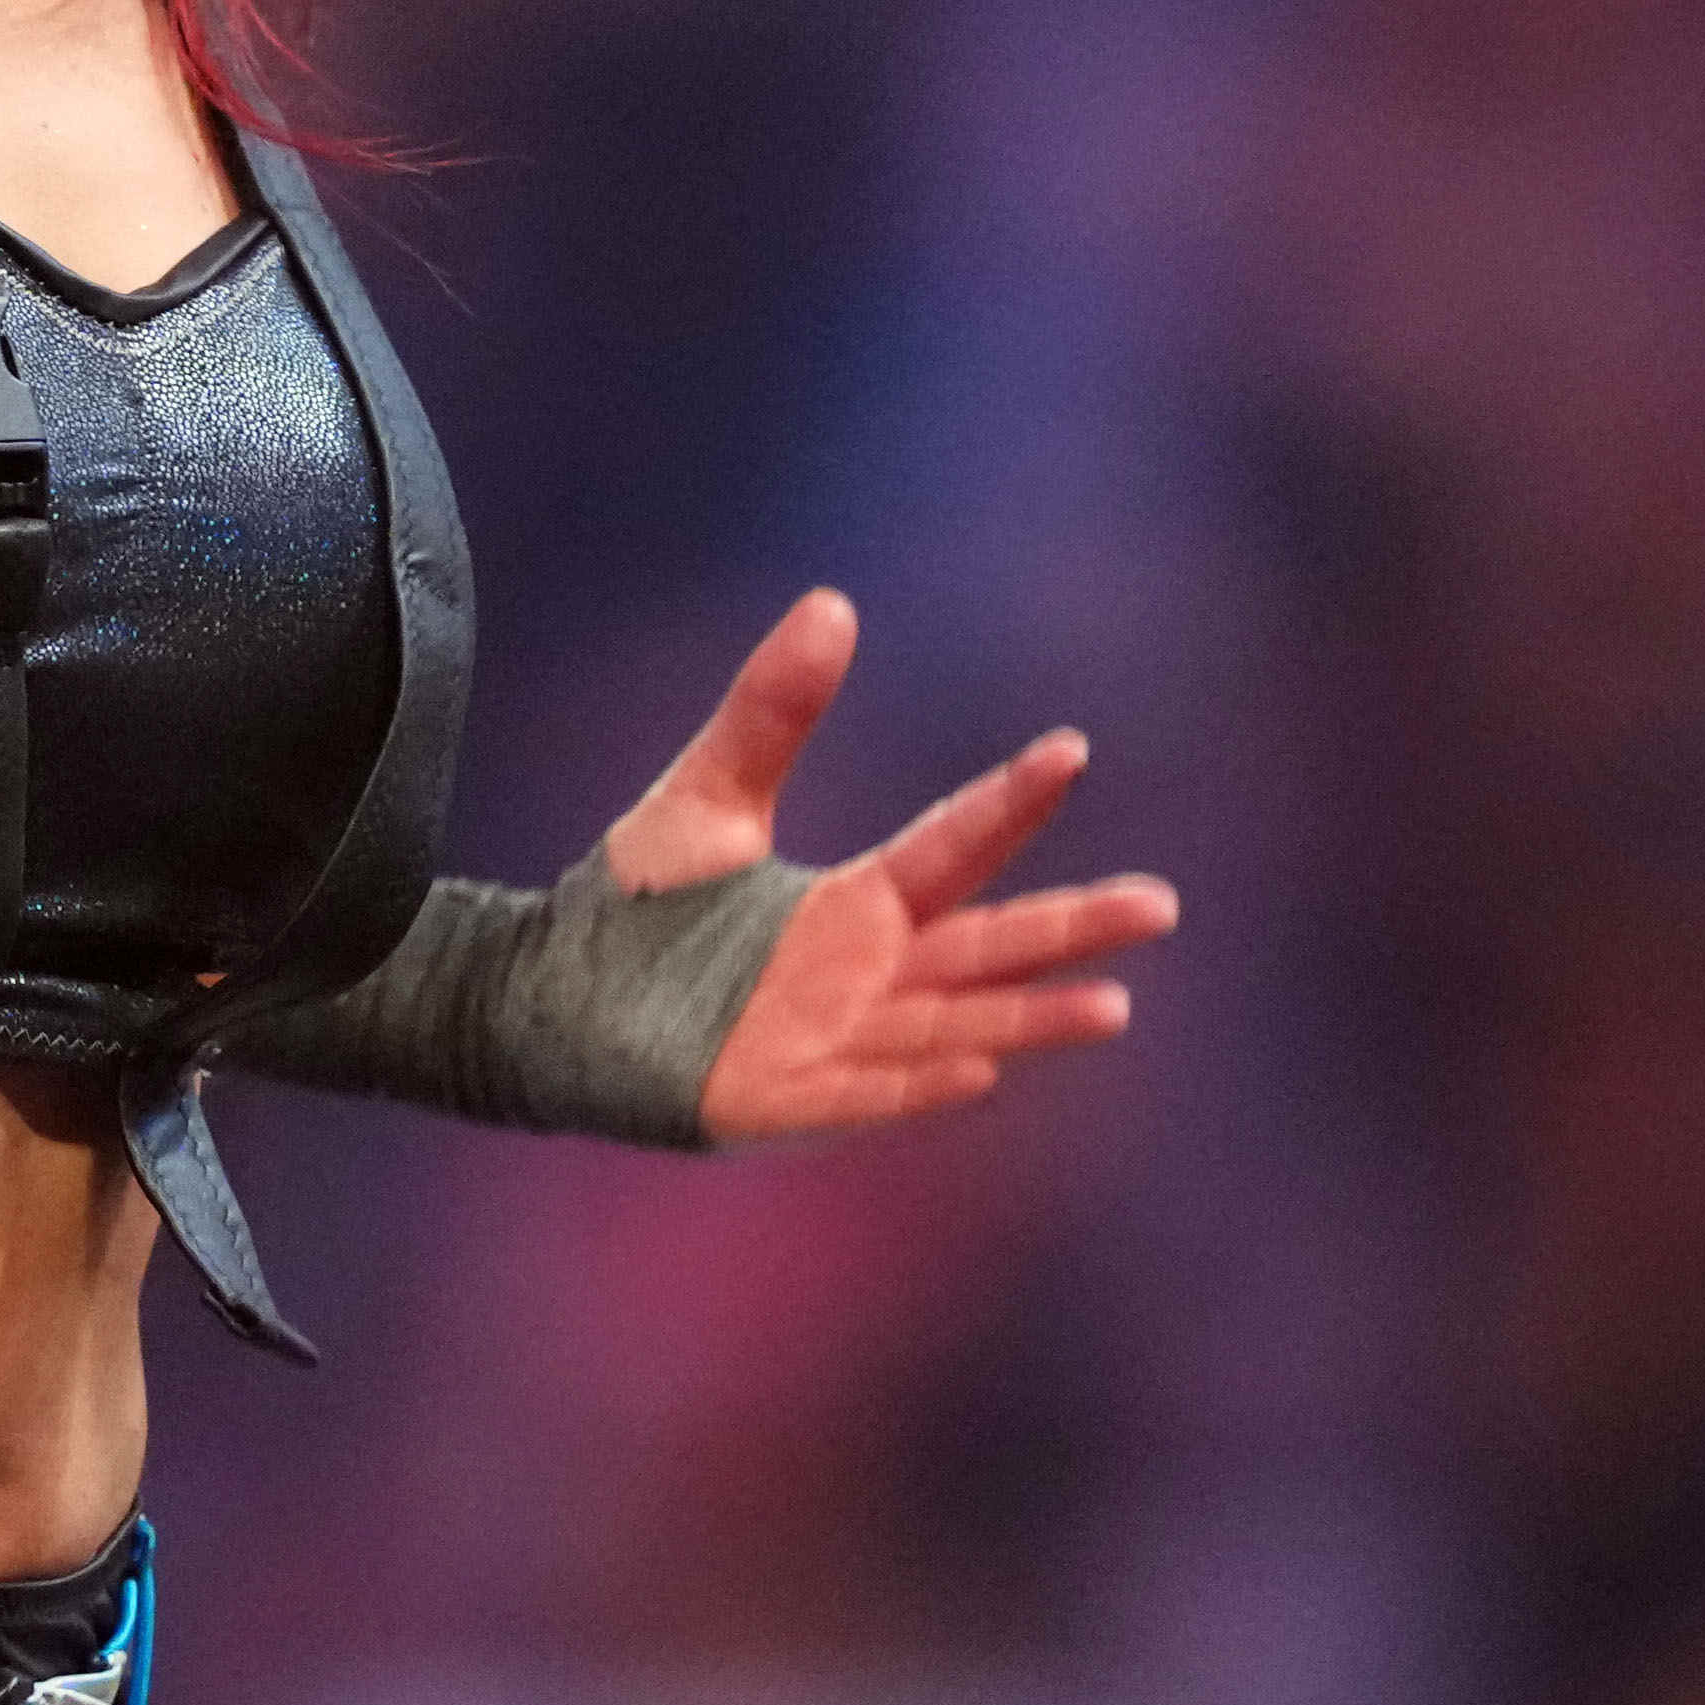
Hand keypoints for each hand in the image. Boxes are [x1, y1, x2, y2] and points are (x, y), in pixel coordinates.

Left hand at [598, 588, 1176, 1147]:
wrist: (543, 997)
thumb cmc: (632, 908)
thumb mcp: (705, 797)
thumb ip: (768, 713)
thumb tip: (833, 603)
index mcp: (858, 907)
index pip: (954, 847)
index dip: (1010, 801)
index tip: (1071, 750)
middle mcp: (865, 978)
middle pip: (988, 949)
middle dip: (1072, 928)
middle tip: (1160, 904)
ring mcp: (833, 1046)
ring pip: (953, 1028)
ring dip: (1028, 1020)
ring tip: (1114, 1005)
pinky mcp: (781, 1101)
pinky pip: (864, 1096)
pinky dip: (917, 1086)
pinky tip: (979, 1073)